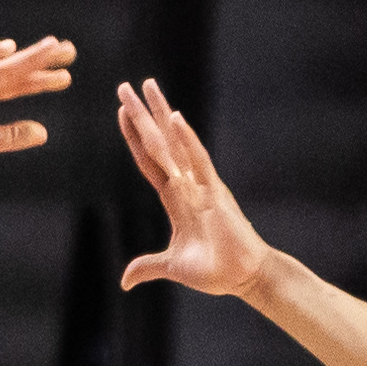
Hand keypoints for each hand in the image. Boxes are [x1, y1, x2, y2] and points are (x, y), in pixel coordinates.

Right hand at [0, 36, 74, 182]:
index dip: (40, 80)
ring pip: (0, 67)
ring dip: (27, 57)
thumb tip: (44, 131)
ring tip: (55, 48)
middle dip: (41, 61)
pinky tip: (9, 47)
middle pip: (13, 71)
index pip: (15, 85)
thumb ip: (10, 135)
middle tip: (71, 51)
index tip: (65, 76)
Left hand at [118, 79, 271, 298]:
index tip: (123, 112)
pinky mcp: (216, 192)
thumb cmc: (215, 270)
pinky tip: (175, 118)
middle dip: (142, 115)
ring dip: (160, 114)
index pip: (150, 161)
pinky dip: (187, 140)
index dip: (135, 138)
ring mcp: (201, 185)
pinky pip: (198, 161)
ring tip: (148, 86)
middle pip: (158, 142)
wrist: (243, 277)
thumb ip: (148, 266)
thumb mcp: (173, 266)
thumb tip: (125, 280)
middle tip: (125, 86)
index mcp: (176, 199)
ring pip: (175, 142)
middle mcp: (187, 184)